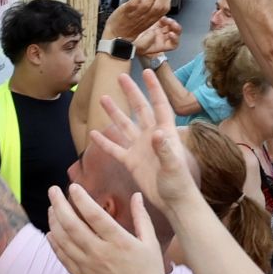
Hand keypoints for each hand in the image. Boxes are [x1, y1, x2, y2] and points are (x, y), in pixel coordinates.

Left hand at [45, 186, 168, 273]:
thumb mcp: (151, 244)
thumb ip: (142, 218)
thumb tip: (137, 195)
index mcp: (119, 242)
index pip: (94, 215)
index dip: (80, 199)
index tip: (73, 187)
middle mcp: (100, 253)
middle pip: (72, 225)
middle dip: (59, 204)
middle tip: (53, 191)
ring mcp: (89, 267)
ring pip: (63, 241)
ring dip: (54, 222)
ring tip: (51, 208)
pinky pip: (63, 259)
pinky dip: (54, 245)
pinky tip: (51, 234)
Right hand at [93, 71, 201, 214]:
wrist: (174, 202)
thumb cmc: (179, 183)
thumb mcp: (174, 166)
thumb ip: (165, 149)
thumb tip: (156, 133)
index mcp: (164, 132)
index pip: (159, 105)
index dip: (153, 88)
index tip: (147, 71)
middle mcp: (151, 136)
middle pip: (139, 109)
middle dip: (131, 93)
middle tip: (121, 76)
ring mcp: (139, 148)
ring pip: (124, 126)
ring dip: (114, 113)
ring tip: (103, 99)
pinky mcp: (131, 162)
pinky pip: (115, 149)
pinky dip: (104, 142)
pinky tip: (93, 134)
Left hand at [104, 0, 168, 39]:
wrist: (115, 36)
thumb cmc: (127, 29)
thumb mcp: (142, 22)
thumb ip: (146, 11)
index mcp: (150, 20)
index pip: (163, 10)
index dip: (167, 0)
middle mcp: (145, 17)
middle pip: (159, 5)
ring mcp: (136, 14)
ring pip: (148, 2)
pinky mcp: (127, 10)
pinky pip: (135, 1)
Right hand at [135, 17, 180, 56]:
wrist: (125, 37)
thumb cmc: (132, 45)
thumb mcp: (140, 47)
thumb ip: (147, 41)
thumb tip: (153, 33)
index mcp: (160, 46)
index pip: (173, 44)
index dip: (175, 39)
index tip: (172, 34)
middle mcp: (161, 38)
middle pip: (175, 33)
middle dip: (175, 28)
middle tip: (171, 24)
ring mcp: (159, 29)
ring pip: (170, 25)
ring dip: (170, 21)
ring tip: (165, 19)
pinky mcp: (156, 22)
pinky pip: (163, 18)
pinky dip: (163, 16)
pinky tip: (159, 15)